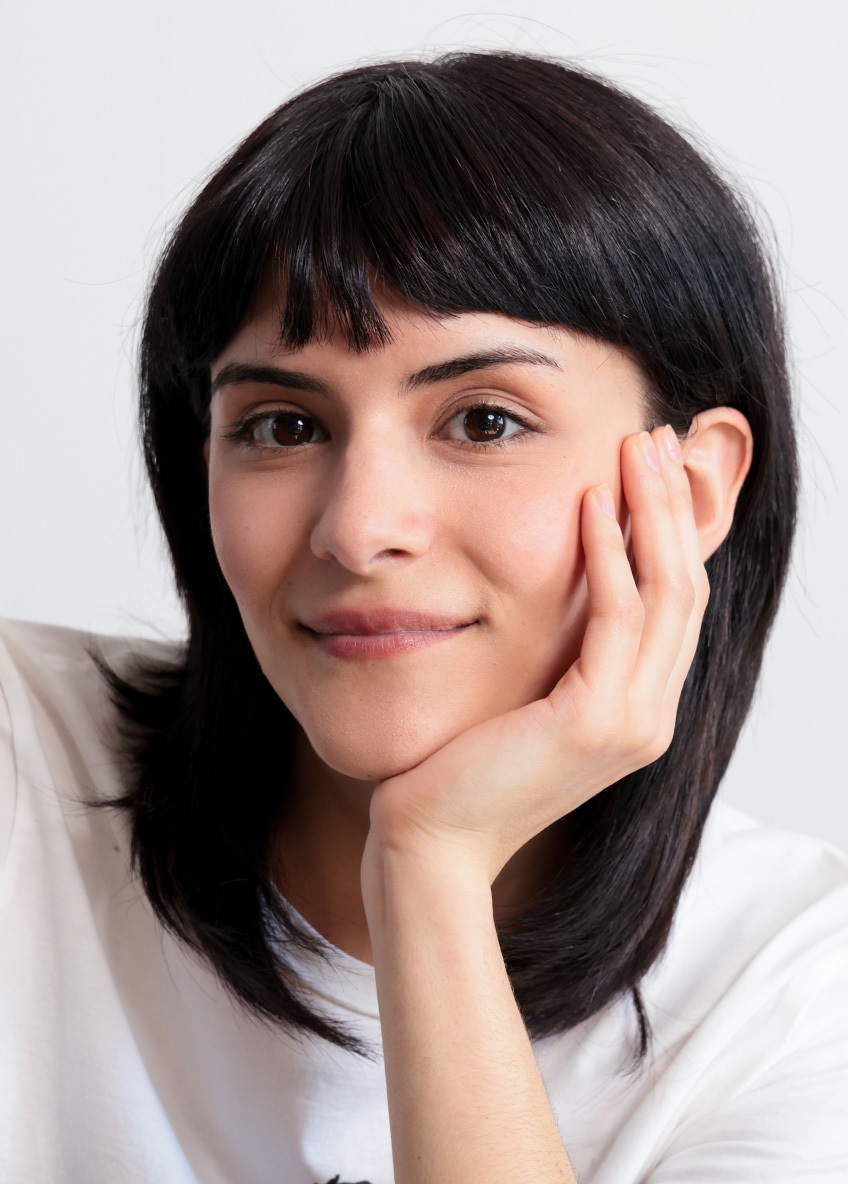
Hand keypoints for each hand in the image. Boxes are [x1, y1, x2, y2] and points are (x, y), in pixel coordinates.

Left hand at [365, 424, 709, 885]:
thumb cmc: (463, 765)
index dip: (672, 527)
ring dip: (654, 512)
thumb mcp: (525, 693)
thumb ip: (559, 647)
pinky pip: (618, 619)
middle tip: (653, 436)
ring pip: (667, 594)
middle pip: (686, 587)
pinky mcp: (596, 723)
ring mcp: (633, 722)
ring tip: (635, 447)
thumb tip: (562, 582)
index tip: (649, 464)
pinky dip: (611, 555)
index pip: (675, 601)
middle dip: (675, 505)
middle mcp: (651, 715)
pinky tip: (590, 502)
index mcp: (638, 706)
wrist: (432, 839)